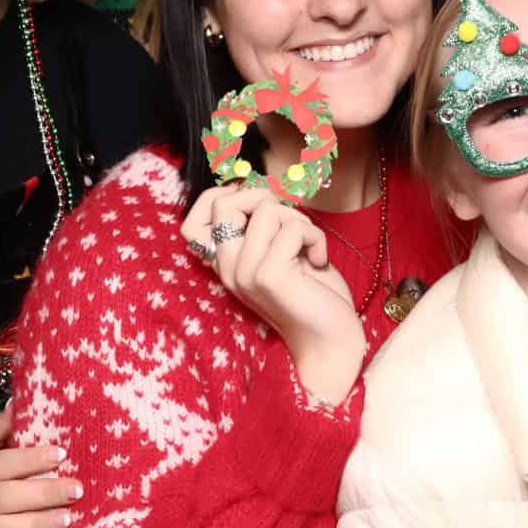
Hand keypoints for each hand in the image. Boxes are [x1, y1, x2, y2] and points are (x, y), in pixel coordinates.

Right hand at [181, 185, 364, 403]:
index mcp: (227, 264)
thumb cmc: (314, 293)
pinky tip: (319, 262)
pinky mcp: (266, 275)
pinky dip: (315, 238)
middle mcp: (228, 269)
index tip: (260, 204)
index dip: (223, 196)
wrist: (331, 339)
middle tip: (292, 226)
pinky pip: (292, 228)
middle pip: (226, 203)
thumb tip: (259, 188)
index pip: (195, 219)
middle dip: (267, 200)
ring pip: (267, 210)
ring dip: (300, 222)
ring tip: (308, 249)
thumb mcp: (283, 251)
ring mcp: (243, 273)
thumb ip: (265, 226)